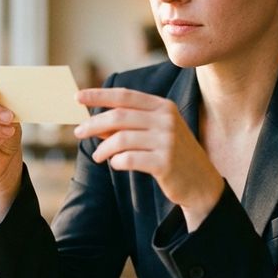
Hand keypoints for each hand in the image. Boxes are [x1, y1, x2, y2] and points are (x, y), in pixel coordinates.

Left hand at [75, 88, 223, 229]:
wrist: (201, 182)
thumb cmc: (172, 155)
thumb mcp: (154, 133)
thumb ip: (127, 125)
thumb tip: (93, 123)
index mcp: (163, 106)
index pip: (125, 96)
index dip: (99, 95)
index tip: (77, 97)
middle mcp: (166, 120)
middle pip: (119, 116)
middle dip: (93, 123)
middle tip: (77, 132)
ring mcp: (167, 140)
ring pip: (121, 139)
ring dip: (103, 148)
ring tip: (98, 156)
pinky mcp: (165, 162)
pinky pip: (129, 159)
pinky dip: (117, 162)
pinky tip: (116, 164)